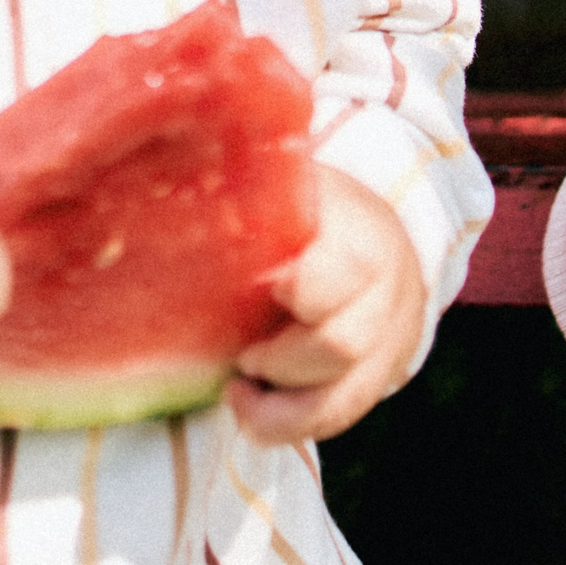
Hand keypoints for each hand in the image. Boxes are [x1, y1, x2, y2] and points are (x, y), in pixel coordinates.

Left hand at [227, 166, 425, 445]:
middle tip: (240, 350)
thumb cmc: (317, 211)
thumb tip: (174, 139)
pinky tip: (247, 408)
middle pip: (343, 341)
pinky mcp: (370, 382)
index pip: (346, 264)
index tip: (267, 286)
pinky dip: (287, 425)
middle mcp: (378, 293)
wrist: (391, 244)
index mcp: (356, 232)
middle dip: (283, 357)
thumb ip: (251, 175)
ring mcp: (380, 344)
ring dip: (280, 399)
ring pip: (341, 391)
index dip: (307, 284)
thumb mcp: (296, 181)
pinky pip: (335, 418)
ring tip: (237, 384)